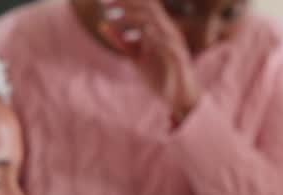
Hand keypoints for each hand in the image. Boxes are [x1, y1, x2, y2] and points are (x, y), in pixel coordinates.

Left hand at [98, 0, 200, 122]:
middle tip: (104, 3)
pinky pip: (169, 45)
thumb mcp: (136, 56)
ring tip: (115, 17)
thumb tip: (102, 24)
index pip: (145, 7)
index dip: (126, 1)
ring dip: (135, 18)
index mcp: (160, 29)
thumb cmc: (160, 75)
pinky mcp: (180, 60)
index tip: (103, 2)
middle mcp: (169, 32)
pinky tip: (144, 32)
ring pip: (157, 24)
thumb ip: (122, 42)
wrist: (180, 98)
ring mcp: (175, 45)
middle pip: (150, 9)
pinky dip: (156, 37)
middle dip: (128, 4)